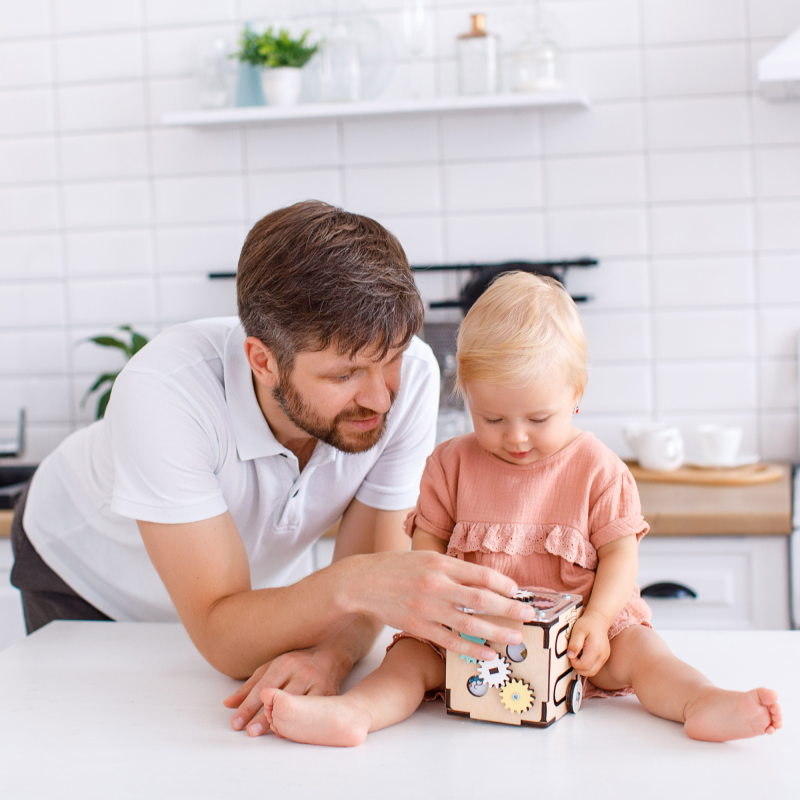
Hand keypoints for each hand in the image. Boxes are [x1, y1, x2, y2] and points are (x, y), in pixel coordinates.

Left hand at [223, 643, 348, 735]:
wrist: (332, 653)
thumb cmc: (297, 662)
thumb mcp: (272, 667)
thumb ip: (250, 686)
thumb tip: (228, 704)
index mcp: (285, 664)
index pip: (263, 687)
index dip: (248, 706)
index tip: (236, 723)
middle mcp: (301, 672)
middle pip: (281, 697)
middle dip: (265, 716)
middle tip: (250, 732)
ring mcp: (318, 683)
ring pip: (299, 705)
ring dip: (284, 720)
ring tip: (271, 733)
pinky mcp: (330, 694)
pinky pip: (315, 711)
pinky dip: (303, 722)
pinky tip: (293, 731)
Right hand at [345, 551, 536, 660]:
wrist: (364, 582)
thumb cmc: (399, 568)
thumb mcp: (427, 559)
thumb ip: (453, 569)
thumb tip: (485, 581)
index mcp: (440, 564)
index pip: (481, 575)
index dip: (504, 584)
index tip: (518, 592)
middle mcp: (436, 585)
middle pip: (481, 600)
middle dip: (510, 608)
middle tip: (529, 615)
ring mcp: (427, 608)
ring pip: (469, 624)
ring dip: (496, 632)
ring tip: (516, 638)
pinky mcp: (418, 627)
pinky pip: (450, 641)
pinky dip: (471, 649)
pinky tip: (487, 653)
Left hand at [566, 610, 610, 676]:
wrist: (599, 620)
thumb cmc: (587, 624)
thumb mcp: (578, 630)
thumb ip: (575, 643)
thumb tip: (570, 656)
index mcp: (596, 649)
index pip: (584, 665)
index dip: (575, 663)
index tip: (570, 654)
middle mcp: (603, 655)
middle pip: (590, 672)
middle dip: (578, 668)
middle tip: (573, 655)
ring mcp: (605, 657)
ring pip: (592, 671)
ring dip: (583, 668)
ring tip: (578, 655)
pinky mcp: (604, 657)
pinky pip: (595, 667)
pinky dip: (587, 665)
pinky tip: (583, 655)